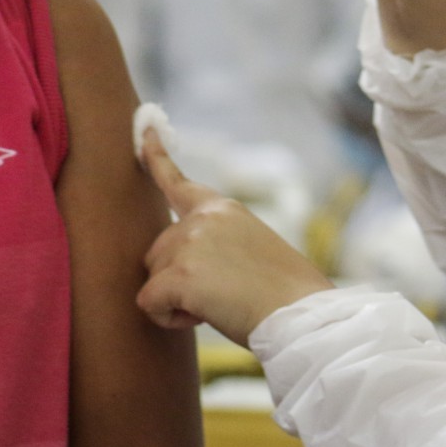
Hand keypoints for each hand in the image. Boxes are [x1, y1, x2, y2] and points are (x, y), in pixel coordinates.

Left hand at [136, 131, 334, 345]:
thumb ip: (217, 245)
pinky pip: (149, 303)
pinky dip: (170, 318)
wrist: (301, 314)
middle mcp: (202, 219)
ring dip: (177, 299)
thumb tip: (184, 269)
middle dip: (177, 277)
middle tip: (224, 293)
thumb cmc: (286, 295)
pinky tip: (204, 317)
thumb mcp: (254, 251)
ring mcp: (188, 243)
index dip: (156, 156)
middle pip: (158, 251)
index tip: (144, 128)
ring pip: (153, 278)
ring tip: (222, 304)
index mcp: (224, 209)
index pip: (179, 182)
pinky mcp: (178, 274)